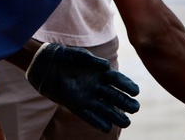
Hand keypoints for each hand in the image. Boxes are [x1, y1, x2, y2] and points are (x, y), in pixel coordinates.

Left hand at [25, 42, 139, 131]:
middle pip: (114, 96)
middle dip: (125, 102)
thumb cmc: (67, 57)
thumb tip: (107, 67)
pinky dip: (97, 121)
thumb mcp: (81, 56)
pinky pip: (88, 115)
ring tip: (127, 123)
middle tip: (135, 109)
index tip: (136, 92)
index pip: (118, 80)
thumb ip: (93, 61)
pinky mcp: (76, 105)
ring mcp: (87, 96)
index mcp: (101, 73)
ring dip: (115, 115)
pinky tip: (107, 128)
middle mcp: (97, 86)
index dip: (127, 85)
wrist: (48, 64)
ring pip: (104, 108)